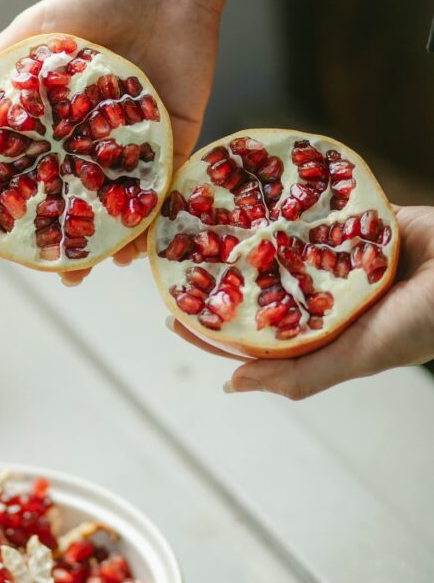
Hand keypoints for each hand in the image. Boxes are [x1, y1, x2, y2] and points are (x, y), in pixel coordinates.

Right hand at [0, 0, 249, 283]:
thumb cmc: (91, 1)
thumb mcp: (28, 38)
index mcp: (64, 124)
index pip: (45, 179)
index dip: (32, 215)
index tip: (18, 247)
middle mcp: (100, 140)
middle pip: (87, 202)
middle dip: (80, 245)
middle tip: (67, 277)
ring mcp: (140, 144)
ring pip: (127, 206)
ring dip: (119, 241)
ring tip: (106, 266)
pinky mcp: (179, 139)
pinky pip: (168, 188)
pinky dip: (156, 217)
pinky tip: (141, 243)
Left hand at [169, 205, 433, 398]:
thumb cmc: (421, 323)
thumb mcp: (355, 357)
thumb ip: (297, 375)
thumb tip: (232, 386)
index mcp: (321, 334)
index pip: (253, 336)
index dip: (214, 329)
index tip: (173, 316)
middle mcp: (324, 297)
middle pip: (261, 287)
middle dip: (222, 278)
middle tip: (179, 262)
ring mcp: (338, 258)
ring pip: (282, 247)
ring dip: (247, 238)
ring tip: (205, 225)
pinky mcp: (354, 221)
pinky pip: (312, 211)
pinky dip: (285, 204)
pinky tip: (251, 195)